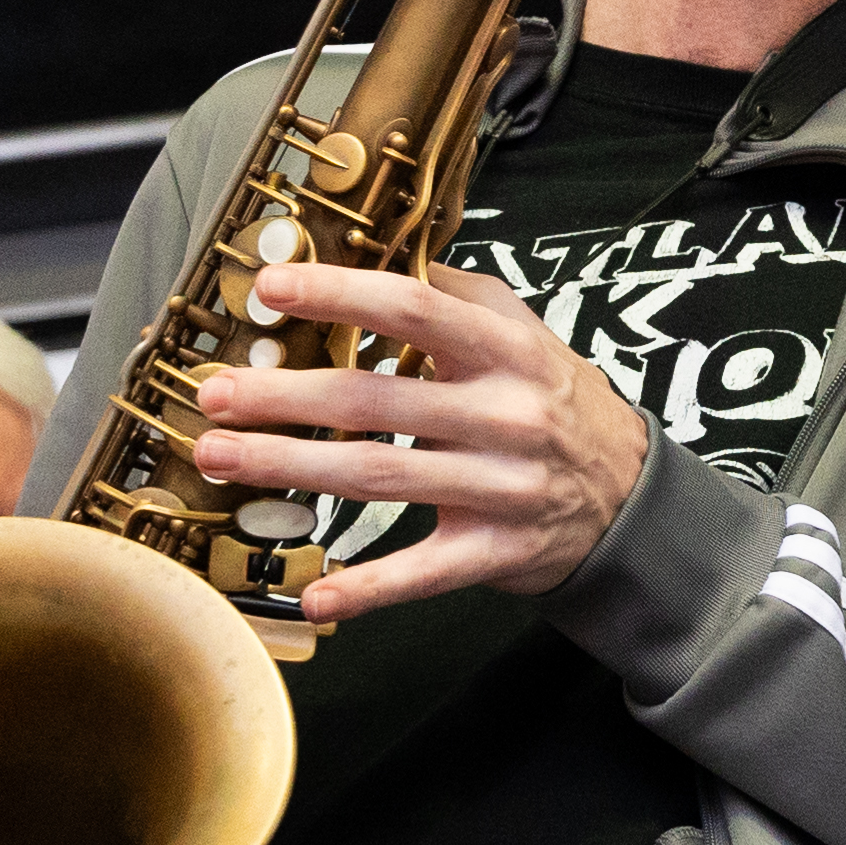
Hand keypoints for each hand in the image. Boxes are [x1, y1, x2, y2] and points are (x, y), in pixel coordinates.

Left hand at [189, 259, 651, 626]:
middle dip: (283, 396)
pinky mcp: (496, 551)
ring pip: (379, 477)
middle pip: (374, 401)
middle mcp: (505, 416)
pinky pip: (422, 573)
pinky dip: (366, 589)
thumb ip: (453, 295)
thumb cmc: (556, 402)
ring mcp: (500, 488)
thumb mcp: (523, 332)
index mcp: (506, 350)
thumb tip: (370, 251)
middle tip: (214, 392)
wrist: (630, 496)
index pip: (412, 308)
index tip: (270, 289)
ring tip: (220, 456)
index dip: (339, 295)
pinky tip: (311, 593)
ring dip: (290, 469)